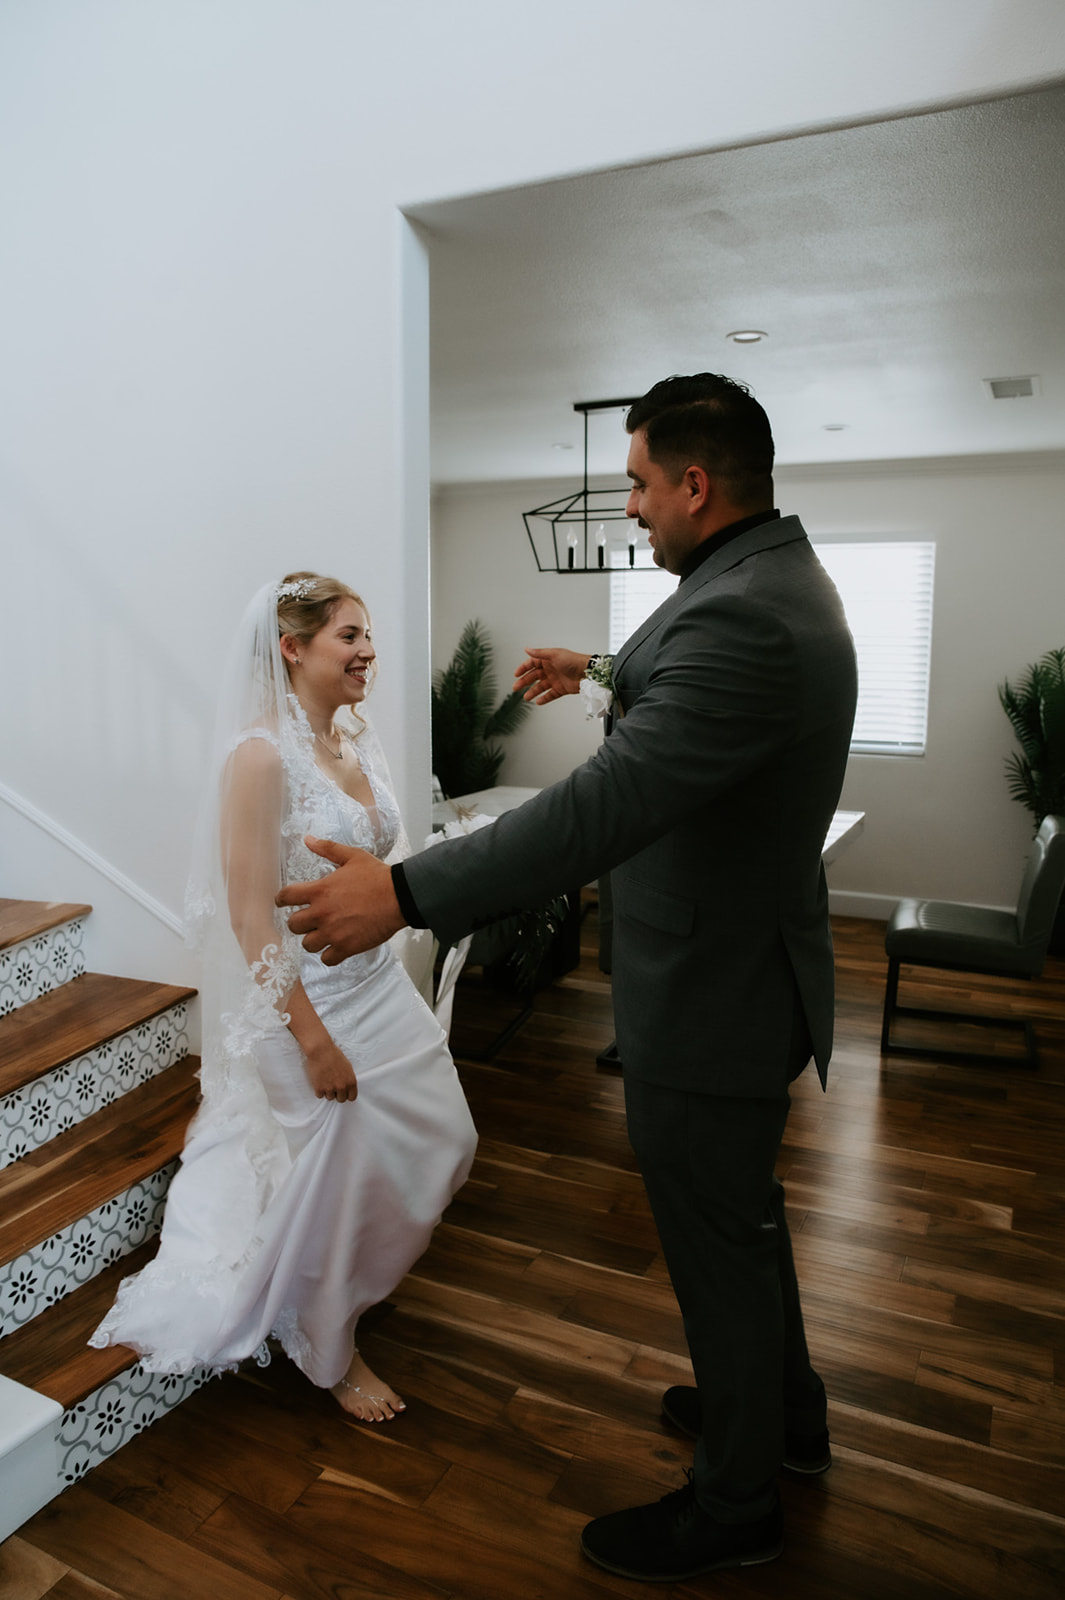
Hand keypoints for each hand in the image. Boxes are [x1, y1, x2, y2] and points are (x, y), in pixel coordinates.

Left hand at [276, 837, 405, 964]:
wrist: (400, 897)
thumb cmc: (377, 876)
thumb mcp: (352, 856)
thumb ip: (328, 849)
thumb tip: (308, 839)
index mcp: (319, 891)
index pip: (286, 897)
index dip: (281, 899)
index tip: (283, 902)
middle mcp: (321, 913)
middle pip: (293, 925)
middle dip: (299, 922)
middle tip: (308, 920)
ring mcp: (333, 933)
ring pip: (308, 944)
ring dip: (313, 940)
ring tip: (323, 935)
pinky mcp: (346, 947)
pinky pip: (327, 959)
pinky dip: (329, 955)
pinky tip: (336, 947)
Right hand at [303, 1038, 357, 1101]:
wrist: (321, 1050)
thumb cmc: (334, 1055)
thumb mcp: (347, 1066)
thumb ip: (348, 1078)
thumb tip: (347, 1087)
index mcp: (351, 1081)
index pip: (352, 1097)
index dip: (347, 1095)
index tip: (344, 1092)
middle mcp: (342, 1087)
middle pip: (341, 1099)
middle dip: (337, 1094)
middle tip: (333, 1085)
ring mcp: (330, 1088)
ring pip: (330, 1097)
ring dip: (327, 1091)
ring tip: (325, 1080)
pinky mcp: (319, 1088)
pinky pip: (320, 1095)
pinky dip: (318, 1090)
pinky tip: (319, 1081)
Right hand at [513, 647, 590, 704]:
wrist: (587, 673)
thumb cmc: (573, 661)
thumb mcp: (554, 654)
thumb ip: (539, 653)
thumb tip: (527, 649)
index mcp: (548, 660)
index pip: (532, 663)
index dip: (523, 668)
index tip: (516, 674)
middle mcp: (550, 669)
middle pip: (534, 676)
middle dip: (524, 682)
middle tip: (516, 687)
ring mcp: (555, 680)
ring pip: (540, 687)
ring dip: (533, 692)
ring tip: (526, 697)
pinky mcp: (561, 689)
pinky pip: (550, 695)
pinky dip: (544, 698)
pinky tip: (538, 701)